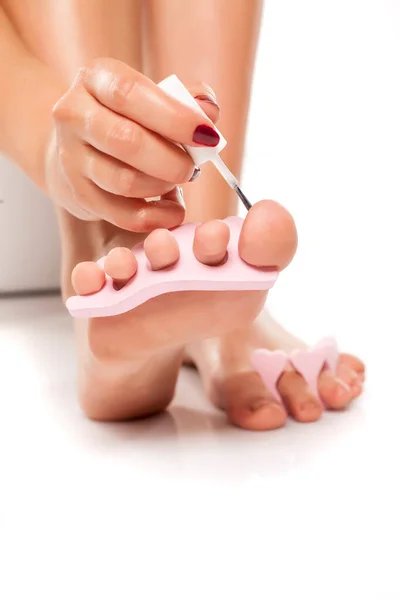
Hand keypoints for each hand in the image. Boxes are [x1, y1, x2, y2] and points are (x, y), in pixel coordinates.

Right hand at [45, 58, 219, 231]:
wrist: (76, 144)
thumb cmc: (124, 116)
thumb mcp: (148, 94)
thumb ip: (184, 98)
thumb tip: (210, 111)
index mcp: (95, 78)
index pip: (130, 94)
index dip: (173, 117)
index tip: (207, 135)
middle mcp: (74, 115)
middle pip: (126, 141)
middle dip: (172, 159)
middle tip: (192, 167)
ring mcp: (71, 158)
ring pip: (124, 181)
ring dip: (163, 185)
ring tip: (176, 180)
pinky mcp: (79, 194)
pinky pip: (122, 215)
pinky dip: (156, 217)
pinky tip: (173, 209)